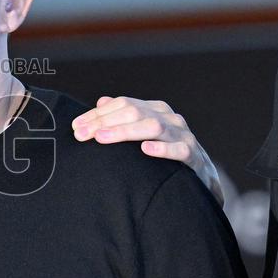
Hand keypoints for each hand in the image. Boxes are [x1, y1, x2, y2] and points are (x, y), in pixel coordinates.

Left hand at [71, 96, 223, 205]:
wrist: (201, 175)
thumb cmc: (165, 152)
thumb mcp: (144, 132)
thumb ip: (124, 117)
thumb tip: (101, 102)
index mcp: (155, 110)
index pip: (123, 104)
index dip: (98, 114)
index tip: (76, 127)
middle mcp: (169, 118)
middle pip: (134, 112)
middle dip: (104, 122)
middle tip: (82, 135)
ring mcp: (182, 135)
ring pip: (153, 126)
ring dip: (125, 132)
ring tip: (102, 138)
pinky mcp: (193, 155)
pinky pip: (178, 149)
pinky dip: (162, 148)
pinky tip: (145, 149)